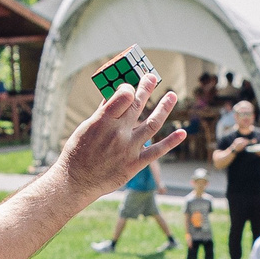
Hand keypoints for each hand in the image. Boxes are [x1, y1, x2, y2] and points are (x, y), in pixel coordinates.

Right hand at [56, 70, 184, 194]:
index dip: (128, 88)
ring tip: (172, 95)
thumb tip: (113, 93)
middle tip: (153, 77)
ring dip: (165, 108)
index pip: (123, 96)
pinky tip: (182, 133)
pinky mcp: (135, 164)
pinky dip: (171, 142)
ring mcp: (129, 148)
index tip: (130, 86)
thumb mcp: (86, 127)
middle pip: (137, 105)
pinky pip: (157, 151)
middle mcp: (118, 133)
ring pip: (153, 124)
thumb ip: (102, 111)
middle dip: (147, 88)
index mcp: (103, 121)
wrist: (77, 181)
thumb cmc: (78, 152)